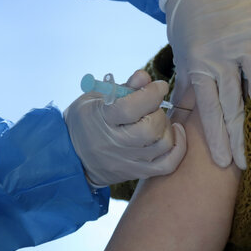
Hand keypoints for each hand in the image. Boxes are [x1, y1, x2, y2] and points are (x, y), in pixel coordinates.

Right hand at [64, 70, 186, 187]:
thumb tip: (145, 77)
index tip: (159, 86)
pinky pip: (168, 164)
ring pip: (162, 145)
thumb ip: (124, 87)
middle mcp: (114, 144)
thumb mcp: (97, 97)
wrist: (72, 156)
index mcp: (101, 120)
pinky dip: (178, 147)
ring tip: (158, 119)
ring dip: (167, 127)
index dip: (151, 94)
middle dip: (158, 112)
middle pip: (149, 129)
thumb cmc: (87, 120)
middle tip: (153, 107)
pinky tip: (174, 133)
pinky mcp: (137, 173)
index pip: (130, 108)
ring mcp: (127, 162)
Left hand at [166, 0, 250, 169]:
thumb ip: (187, 83)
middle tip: (248, 162)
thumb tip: (180, 114)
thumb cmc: (186, 21)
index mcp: (199, 66)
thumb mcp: (182, 54)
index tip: (225, 162)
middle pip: (233, 102)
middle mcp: (221, 56)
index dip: (217, 137)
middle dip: (240, 135)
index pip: (210, 109)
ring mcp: (242, 39)